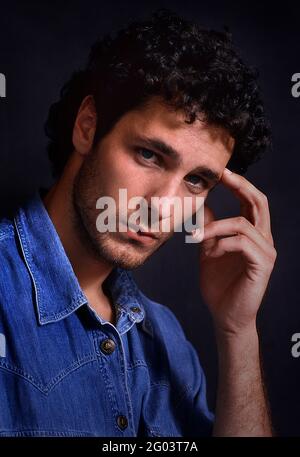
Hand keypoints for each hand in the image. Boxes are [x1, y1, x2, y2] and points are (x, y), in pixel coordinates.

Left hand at [198, 168, 276, 335]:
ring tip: (196, 236)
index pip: (251, 201)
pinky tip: (211, 252)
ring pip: (243, 224)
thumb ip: (209, 228)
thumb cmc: (219, 284)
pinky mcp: (262, 265)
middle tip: (222, 174)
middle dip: (240, 186)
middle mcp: (264, 239)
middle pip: (259, 202)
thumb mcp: (209, 249)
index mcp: (253, 234)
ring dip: (216, 226)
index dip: (239, 184)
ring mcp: (266, 252)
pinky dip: (222, 243)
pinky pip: (242, 243)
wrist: (225, 316)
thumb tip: (203, 204)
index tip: (221, 171)